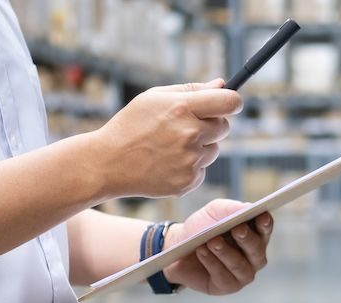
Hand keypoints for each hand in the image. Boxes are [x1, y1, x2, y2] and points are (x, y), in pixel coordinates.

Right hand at [91, 79, 241, 198]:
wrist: (108, 163)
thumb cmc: (130, 125)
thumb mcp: (154, 98)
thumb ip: (191, 89)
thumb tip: (221, 84)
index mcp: (182, 108)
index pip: (230, 102)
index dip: (232, 102)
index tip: (228, 104)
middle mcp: (190, 134)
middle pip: (224, 126)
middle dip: (211, 124)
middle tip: (184, 127)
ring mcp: (190, 160)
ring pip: (213, 150)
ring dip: (200, 147)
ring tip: (170, 147)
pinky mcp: (188, 181)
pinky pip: (202, 170)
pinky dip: (190, 167)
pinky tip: (167, 163)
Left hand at [162, 199, 273, 295]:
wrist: (178, 246)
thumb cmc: (202, 227)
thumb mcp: (214, 212)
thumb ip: (231, 209)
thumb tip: (247, 208)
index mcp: (255, 235)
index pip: (265, 230)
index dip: (266, 224)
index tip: (262, 217)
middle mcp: (254, 257)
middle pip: (257, 250)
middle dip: (247, 239)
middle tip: (238, 229)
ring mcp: (243, 274)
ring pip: (239, 265)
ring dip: (225, 252)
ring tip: (212, 242)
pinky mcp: (227, 286)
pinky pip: (223, 276)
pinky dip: (211, 262)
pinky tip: (202, 252)